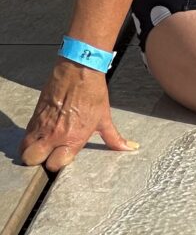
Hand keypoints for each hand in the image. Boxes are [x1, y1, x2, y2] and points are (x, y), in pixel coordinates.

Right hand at [18, 58, 138, 171]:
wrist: (79, 69)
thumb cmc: (93, 93)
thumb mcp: (104, 118)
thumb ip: (113, 138)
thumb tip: (130, 148)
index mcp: (73, 138)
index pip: (56, 164)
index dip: (58, 164)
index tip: (62, 158)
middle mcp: (55, 135)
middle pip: (33, 161)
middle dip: (39, 161)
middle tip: (48, 155)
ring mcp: (42, 125)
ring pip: (24, 150)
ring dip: (31, 152)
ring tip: (41, 147)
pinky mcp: (35, 116)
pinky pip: (25, 135)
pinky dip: (29, 139)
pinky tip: (39, 135)